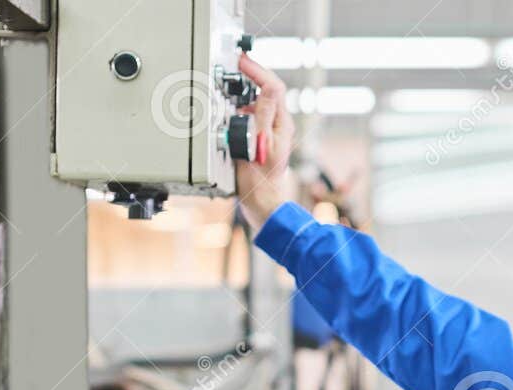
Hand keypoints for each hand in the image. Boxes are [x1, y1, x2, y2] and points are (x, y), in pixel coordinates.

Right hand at [233, 52, 296, 231]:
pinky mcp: (262, 143)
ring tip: (231, 88)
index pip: (273, 86)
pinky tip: (232, 115)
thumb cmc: (260, 183)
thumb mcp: (258, 145)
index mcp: (281, 125)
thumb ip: (262, 115)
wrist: (262, 207)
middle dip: (252, 77)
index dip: (257, 70)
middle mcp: (279, 128)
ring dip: (245, 94)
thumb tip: (267, 88)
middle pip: (268, 92)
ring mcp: (272, 135)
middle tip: (236, 66)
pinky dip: (242, 111)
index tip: (241, 60)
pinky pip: (253, 119)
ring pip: (260, 105)